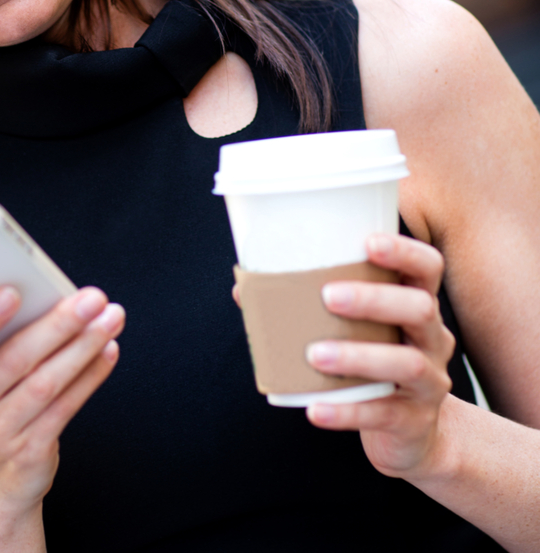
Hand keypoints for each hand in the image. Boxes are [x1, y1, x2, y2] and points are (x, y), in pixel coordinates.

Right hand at [0, 286, 124, 520]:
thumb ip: (2, 337)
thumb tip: (52, 298)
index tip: (13, 292)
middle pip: (13, 360)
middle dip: (58, 324)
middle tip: (92, 299)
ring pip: (45, 383)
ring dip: (84, 346)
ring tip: (110, 319)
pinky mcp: (28, 453)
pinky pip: (65, 407)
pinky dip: (90, 375)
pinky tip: (107, 350)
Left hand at [304, 232, 454, 477]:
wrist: (411, 433)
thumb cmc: (373, 361)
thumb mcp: (356, 330)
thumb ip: (312, 305)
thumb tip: (244, 288)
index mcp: (417, 305)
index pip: (427, 267)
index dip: (404, 251)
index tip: (368, 242)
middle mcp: (433, 339)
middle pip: (421, 308)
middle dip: (374, 299)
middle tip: (328, 296)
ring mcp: (429, 382)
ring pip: (406, 363)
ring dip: (359, 355)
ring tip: (315, 355)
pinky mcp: (414, 420)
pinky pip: (384, 414)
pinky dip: (348, 411)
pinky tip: (315, 407)